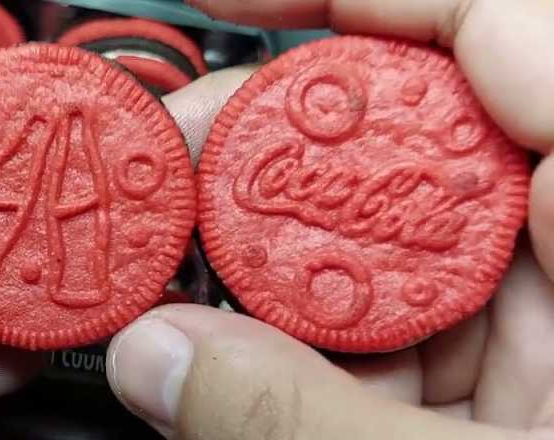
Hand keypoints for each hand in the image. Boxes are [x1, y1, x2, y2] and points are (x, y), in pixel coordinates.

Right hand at [108, 1, 553, 437]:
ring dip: (270, 253)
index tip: (221, 1)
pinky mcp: (514, 365)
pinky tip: (245, 354)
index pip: (496, 28)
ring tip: (183, 283)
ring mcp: (542, 307)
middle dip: (271, 141)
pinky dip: (309, 326)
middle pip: (411, 129)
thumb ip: (300, 420)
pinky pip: (395, 311)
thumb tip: (156, 354)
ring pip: (386, 229)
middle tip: (172, 172)